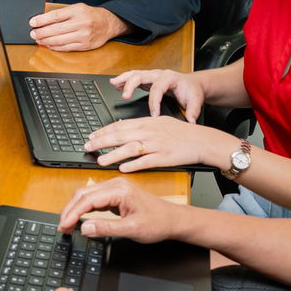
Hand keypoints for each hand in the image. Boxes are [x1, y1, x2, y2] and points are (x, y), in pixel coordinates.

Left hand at [29, 4, 127, 51]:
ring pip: (59, 40)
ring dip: (46, 41)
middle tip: (33, 33)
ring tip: (38, 39)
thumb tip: (43, 20)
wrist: (108, 23)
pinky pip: (66, 47)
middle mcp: (81, 23)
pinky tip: (48, 45)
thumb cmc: (90, 15)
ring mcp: (83, 35)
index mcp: (78, 11)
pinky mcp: (84, 45)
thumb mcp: (77, 8)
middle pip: (55, 29)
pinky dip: (55, 47)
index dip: (42, 20)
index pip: (55, 16)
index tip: (32, 22)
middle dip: (41, 32)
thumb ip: (62, 13)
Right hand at [57, 176, 184, 244]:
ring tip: (66, 225)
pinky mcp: (114, 195)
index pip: (87, 199)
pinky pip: (93, 199)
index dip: (72, 214)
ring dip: (74, 209)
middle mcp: (115, 185)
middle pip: (82, 194)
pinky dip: (82, 209)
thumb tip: (85, 228)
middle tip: (61, 228)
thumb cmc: (158, 222)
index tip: (63, 226)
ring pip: (85, 195)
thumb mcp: (132, 229)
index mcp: (119, 190)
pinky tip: (78, 219)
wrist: (173, 220)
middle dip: (68, 210)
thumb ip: (107, 228)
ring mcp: (114, 188)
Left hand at [85, 114, 230, 172]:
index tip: (91, 136)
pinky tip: (122, 168)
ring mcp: (157, 145)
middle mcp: (150, 132)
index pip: (120, 125)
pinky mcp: (164, 158)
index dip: (103, 131)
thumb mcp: (160, 121)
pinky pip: (146, 162)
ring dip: (113, 155)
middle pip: (121, 135)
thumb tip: (122, 125)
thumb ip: (141, 124)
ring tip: (100, 160)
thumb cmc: (181, 132)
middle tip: (88, 147)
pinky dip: (133, 165)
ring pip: (130, 149)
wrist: (202, 140)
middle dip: (102, 142)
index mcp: (147, 122)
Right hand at [111, 68, 203, 119]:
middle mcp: (159, 74)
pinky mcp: (147, 80)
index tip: (153, 115)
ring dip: (123, 79)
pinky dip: (124, 81)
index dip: (154, 103)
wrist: (192, 84)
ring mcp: (152, 76)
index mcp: (170, 78)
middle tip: (125, 96)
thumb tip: (191, 121)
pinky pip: (133, 77)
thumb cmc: (192, 91)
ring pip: (134, 74)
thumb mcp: (196, 100)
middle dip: (132, 85)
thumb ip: (193, 110)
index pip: (158, 89)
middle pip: (141, 76)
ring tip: (113, 83)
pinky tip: (115, 85)